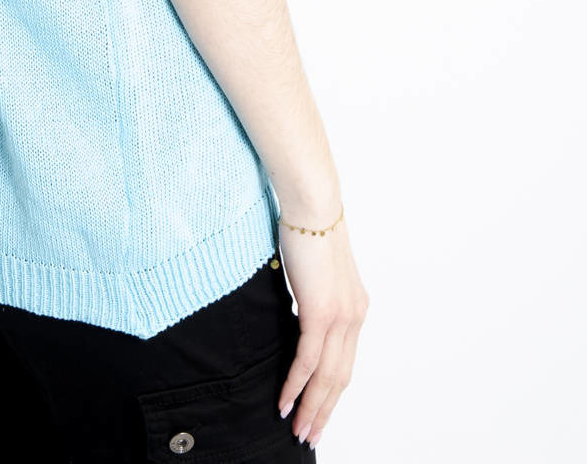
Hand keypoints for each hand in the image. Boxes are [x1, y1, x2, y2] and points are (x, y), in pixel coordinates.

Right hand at [276, 210, 368, 448]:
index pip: (344, 361)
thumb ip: (313, 294)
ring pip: (326, 377)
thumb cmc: (308, 228)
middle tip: (310, 435)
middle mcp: (354, 317)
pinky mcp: (322, 312)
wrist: (313, 205)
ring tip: (297, 430)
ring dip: (311, 407)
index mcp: (355, 308)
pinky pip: (308, 360)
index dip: (332, 392)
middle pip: (340, 378)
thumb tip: (297, 310)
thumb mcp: (315, 270)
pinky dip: (296, 385)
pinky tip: (285, 402)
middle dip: (324, 410)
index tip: (318, 412)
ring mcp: (341, 317)